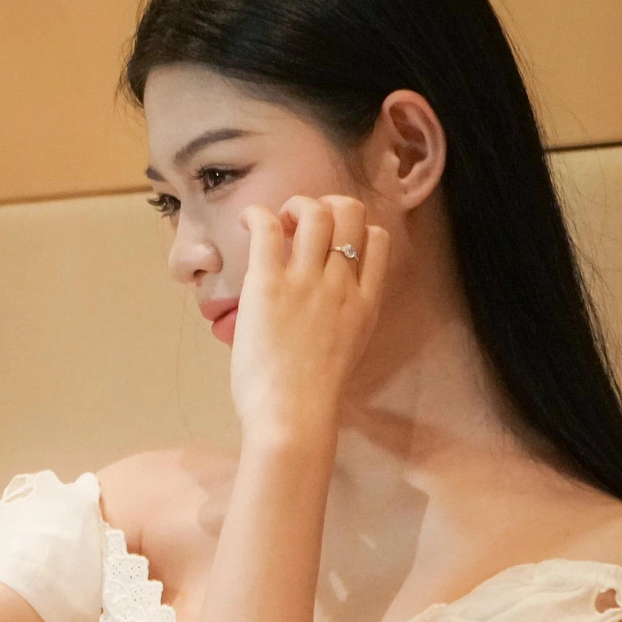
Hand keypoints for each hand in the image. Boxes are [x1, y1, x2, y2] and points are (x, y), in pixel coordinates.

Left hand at [230, 195, 388, 444]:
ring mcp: (308, 282)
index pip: (378, 239)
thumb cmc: (310, 398)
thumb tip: (317, 315)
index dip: (355, 227)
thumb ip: (340, 323)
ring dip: (293, 206)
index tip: (328, 240)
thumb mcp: (345, 354)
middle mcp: (342, 284)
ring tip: (275, 224)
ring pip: (315, 212)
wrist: (294, 416)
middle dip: (325, 205)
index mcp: (365, 302)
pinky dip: (255, 214)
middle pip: (351, 213)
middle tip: (297, 225)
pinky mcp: (269, 285)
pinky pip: (266, 228)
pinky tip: (244, 223)